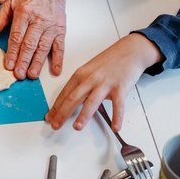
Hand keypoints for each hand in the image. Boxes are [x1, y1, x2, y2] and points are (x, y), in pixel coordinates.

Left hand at [0, 0, 65, 79]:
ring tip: (32, 75)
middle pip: (30, 43)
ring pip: (44, 47)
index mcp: (24, 12)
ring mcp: (51, 25)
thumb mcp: (9, 3)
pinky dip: (58, 59)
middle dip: (24, 60)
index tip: (8, 65)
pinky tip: (55, 70)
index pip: (17, 36)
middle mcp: (39, 20)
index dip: (12, 51)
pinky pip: (60, 46)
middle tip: (19, 74)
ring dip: (38, 62)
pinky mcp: (61, 29)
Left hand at [44, 33, 161, 130]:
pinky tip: (115, 127)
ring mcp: (105, 83)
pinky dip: (117, 117)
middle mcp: (90, 78)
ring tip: (76, 127)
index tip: (49, 118)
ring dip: (83, 115)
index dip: (56, 107)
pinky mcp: (120, 87)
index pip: (64, 93)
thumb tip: (73, 103)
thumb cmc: (109, 62)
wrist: (129, 51)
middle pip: (73, 98)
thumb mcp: (90, 70)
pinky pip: (118, 104)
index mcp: (80, 74)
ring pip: (92, 101)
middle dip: (62, 113)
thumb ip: (82, 85)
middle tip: (56, 126)